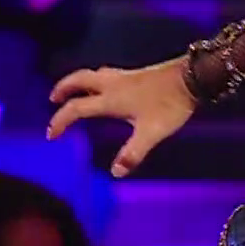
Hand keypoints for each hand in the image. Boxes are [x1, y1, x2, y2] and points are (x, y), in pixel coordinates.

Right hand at [47, 59, 198, 176]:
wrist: (193, 77)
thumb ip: (133, 153)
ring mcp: (125, 76)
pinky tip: (106, 88)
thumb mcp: (151, 133)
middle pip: (79, 79)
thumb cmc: (169, 105)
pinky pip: (107, 74)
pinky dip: (96, 80)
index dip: (60, 120)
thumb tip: (115, 172)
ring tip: (74, 92)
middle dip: (63, 88)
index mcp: (110, 99)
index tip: (52, 134)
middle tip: (53, 98)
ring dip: (79, 81)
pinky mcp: (137, 73)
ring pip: (93, 74)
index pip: (76, 108)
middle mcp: (113, 84)